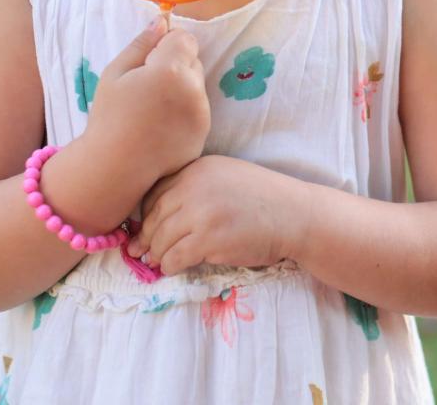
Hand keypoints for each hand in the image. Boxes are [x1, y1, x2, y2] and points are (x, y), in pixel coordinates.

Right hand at [86, 17, 210, 179]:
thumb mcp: (115, 73)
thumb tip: (162, 21)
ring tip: (153, 109)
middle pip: (193, 61)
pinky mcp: (204, 133)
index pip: (185, 38)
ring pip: (196, 86)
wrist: (115, 167)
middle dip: (175, 66)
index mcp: (171, 70)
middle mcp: (193, 90)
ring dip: (181, 89)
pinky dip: (184, 112)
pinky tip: (161, 126)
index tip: (148, 62)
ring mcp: (202, 114)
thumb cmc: (109, 117)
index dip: (166, 46)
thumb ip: (142, 44)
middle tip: (147, 87)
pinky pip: (198, 110)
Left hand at [126, 155, 306, 275]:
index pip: (156, 192)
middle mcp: (195, 187)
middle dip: (147, 237)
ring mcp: (201, 214)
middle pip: (155, 216)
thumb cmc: (264, 199)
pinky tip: (172, 268)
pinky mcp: (208, 240)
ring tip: (156, 262)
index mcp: (198, 169)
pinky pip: (174, 257)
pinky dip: (168, 265)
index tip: (146, 227)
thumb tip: (162, 214)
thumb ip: (196, 187)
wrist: (295, 215)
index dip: (147, 214)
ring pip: (161, 239)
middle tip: (141, 251)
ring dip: (155, 254)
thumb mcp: (227, 177)